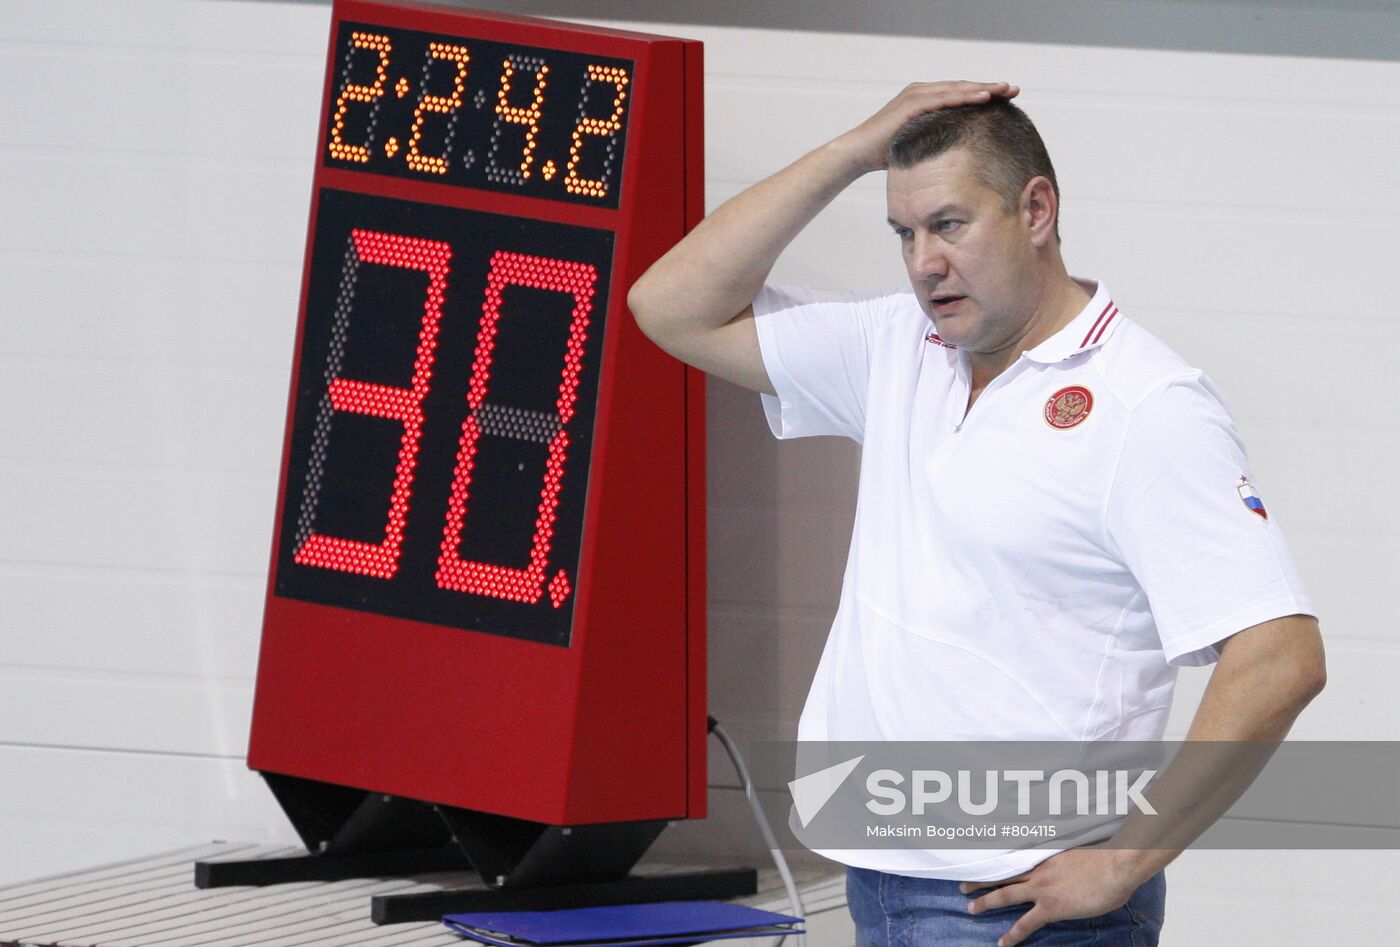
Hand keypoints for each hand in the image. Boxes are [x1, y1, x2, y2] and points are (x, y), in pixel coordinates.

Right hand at [834, 81, 1019, 173]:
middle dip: (989, 88)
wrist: (858, 154)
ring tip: (1005, 90)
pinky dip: (966, 97)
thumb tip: (954, 158)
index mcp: (924, 100)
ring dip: (983, 89)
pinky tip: (985, 97)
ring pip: (957, 89)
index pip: (959, 95)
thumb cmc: (885, 154)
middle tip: (1014, 89)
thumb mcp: (918, 146)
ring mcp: (916, 95)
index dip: (983, 95)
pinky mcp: (912, 103)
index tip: (1006, 98)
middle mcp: (921, 92)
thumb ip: (935, 143)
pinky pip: (945, 98)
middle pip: (962, 87)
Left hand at [960, 846, 1142, 946]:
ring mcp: (1042, 888)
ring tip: (970, 908)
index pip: (1014, 857)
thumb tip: (1066, 856)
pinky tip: (1003, 943)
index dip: (997, 860)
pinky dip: (1013, 934)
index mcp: (1044, 855)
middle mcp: (1038, 869)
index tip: (982, 859)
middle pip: (1002, 874)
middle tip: (962, 885)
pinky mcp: (1051, 906)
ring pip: (1005, 895)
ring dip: (986, 901)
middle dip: (981, 880)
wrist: (1116, 865)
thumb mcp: (1081, 846)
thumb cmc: (1106, 855)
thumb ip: (1067, 853)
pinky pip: (1026, 923)